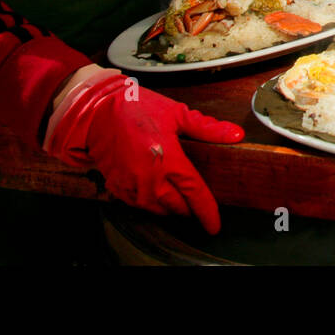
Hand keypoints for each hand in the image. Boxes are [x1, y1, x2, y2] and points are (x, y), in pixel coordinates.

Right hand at [45, 70, 242, 232]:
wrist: (97, 113)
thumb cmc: (137, 109)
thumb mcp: (177, 114)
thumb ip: (207, 128)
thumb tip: (236, 135)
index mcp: (168, 159)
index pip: (194, 193)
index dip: (207, 212)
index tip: (214, 225)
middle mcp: (150, 178)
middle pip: (178, 207)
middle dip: (190, 208)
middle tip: (196, 199)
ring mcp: (132, 186)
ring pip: (159, 211)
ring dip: (172, 207)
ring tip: (178, 195)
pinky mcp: (118, 189)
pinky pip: (140, 206)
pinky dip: (152, 203)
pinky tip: (156, 190)